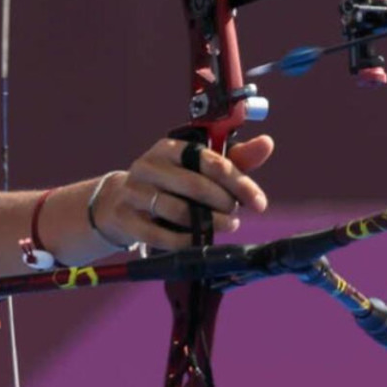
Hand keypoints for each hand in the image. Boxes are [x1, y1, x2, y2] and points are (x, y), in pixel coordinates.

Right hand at [106, 135, 273, 250]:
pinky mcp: (124, 216)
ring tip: (225, 227)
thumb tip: (267, 143)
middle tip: (236, 215)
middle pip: (195, 185)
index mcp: (171, 147)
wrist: (119, 201)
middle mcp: (149, 164)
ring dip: (208, 224)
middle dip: (224, 204)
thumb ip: (233, 160)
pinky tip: (198, 242)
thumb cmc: (170, 183)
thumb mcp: (197, 168)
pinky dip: (184, 242)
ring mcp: (133, 190)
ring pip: (177, 211)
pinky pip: (159, 235)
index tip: (259, 203)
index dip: (239, 183)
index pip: (211, 161)